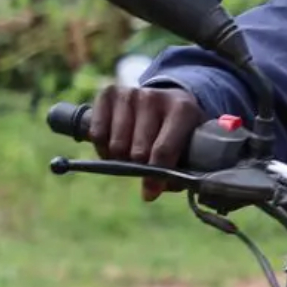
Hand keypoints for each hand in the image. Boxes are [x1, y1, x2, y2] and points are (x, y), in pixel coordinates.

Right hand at [88, 82, 206, 199]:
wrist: (168, 98)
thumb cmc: (180, 130)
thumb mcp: (189, 146)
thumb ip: (178, 171)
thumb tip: (152, 192)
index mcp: (182, 110)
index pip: (163, 150)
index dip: (154, 177)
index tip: (149, 193)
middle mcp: (154, 97)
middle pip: (138, 150)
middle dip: (138, 168)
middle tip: (141, 170)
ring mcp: (130, 93)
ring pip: (116, 144)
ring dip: (120, 159)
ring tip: (129, 158)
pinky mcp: (108, 93)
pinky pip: (97, 133)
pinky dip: (103, 148)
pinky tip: (113, 148)